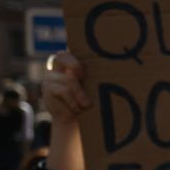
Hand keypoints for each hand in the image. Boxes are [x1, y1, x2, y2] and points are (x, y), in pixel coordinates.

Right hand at [43, 51, 89, 169]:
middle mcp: (59, 67)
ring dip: (80, 94)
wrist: (75, 122)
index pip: (71, 47)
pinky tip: (77, 108)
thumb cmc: (90, 103)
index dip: (79, 51)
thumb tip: (122, 69)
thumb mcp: (95, 87)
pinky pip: (63, 90)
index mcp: (73, 62)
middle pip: (62, 56)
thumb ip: (99, 76)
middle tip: (84, 77)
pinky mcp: (47, 89)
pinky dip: (73, 101)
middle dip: (76, 66)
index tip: (88, 64)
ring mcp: (51, 77)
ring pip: (68, 79)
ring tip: (87, 104)